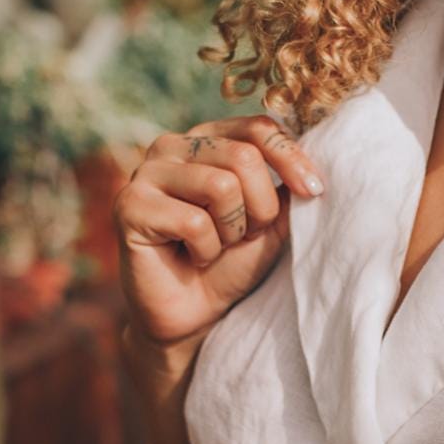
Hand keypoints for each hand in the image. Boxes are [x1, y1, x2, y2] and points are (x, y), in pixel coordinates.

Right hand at [115, 116, 323, 351]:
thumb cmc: (232, 263)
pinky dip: (205, 250)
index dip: (291, 159)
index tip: (314, 192)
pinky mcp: (129, 206)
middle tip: (242, 237)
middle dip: (259, 208)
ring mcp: (145, 173)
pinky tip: (191, 258)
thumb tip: (308, 156)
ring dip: (231, 231)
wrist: (195, 315)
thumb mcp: (271, 220)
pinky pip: (193, 222)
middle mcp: (172, 146)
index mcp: (207, 138)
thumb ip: (286, 184)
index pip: (258, 128)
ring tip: (214, 247)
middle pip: (243, 157)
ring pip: (220, 186)